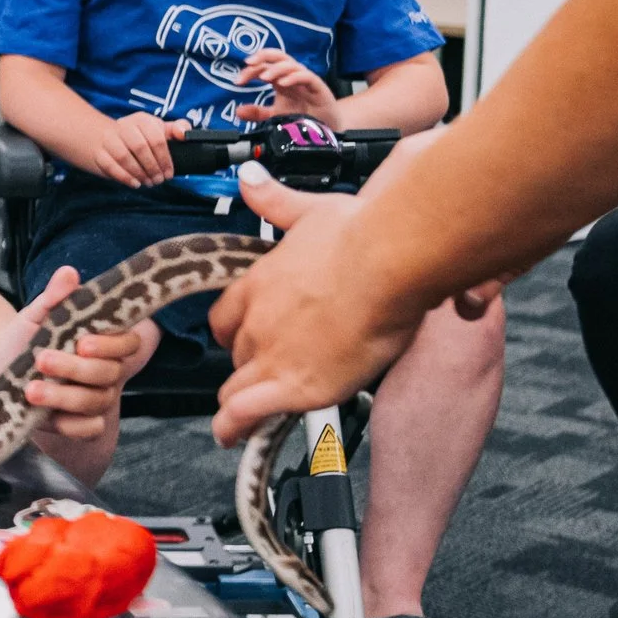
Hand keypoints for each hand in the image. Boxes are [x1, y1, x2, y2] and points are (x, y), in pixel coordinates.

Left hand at [0, 266, 157, 456]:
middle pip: (108, 374)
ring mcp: (96, 399)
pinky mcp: (81, 424)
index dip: (111, 345)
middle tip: (42, 360)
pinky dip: (72, 425)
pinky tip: (49, 418)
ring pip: (96, 402)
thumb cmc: (25, 336)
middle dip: (75, 369)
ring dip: (63, 397)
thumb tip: (68, 272)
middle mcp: (106, 371)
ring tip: (30, 389)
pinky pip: (89, 429)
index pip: (127, 344)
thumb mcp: (37, 315)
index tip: (82, 342)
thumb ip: (55, 297)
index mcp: (104, 342)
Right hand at [86, 113, 188, 186]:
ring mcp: (109, 139)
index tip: (169, 173)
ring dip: (138, 173)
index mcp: (142, 120)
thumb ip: (175, 129)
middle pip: (140, 147)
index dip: (165, 158)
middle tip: (158, 180)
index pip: (156, 138)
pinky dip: (124, 177)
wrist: (103, 138)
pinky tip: (135, 183)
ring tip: (148, 182)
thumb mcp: (157, 129)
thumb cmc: (137, 136)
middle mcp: (124, 126)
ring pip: (123, 156)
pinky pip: (110, 165)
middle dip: (152, 167)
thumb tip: (185, 134)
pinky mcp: (99, 152)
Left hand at [206, 164, 429, 443]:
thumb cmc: (364, 233)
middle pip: (236, 353)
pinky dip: (235, 428)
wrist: (389, 257)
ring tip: (239, 421)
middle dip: (248, 365)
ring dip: (239, 403)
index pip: (228, 316)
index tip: (246, 337)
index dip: (237, 331)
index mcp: (258, 281)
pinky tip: (233, 437)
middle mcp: (255, 319)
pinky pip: (246, 415)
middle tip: (267, 375)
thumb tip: (251, 180)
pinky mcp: (293, 385)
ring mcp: (271, 354)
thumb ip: (276, 202)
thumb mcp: (310, 210)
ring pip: (235, 387)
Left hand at [232, 52, 340, 124]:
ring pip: (291, 65)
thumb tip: (237, 111)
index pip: (264, 66)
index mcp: (280, 79)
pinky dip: (294, 77)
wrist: (326, 128)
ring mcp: (305, 80)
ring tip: (264, 77)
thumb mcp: (275, 116)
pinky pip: (306, 76)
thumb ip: (257, 113)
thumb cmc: (302, 116)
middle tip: (249, 63)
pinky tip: (283, 83)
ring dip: (276, 69)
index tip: (238, 81)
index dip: (250, 70)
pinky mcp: (317, 87)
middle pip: (278, 57)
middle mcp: (292, 76)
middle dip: (262, 56)